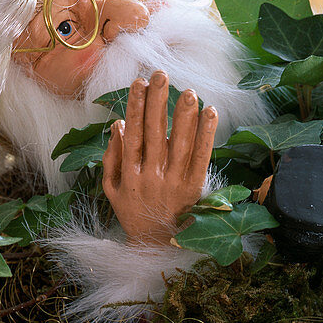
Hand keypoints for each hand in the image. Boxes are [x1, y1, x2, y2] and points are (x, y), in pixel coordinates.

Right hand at [103, 71, 217, 245]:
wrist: (155, 247)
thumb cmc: (132, 214)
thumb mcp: (112, 189)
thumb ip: (112, 157)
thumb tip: (118, 124)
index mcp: (131, 175)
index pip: (133, 134)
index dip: (136, 107)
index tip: (139, 83)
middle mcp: (152, 177)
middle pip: (155, 134)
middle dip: (158, 102)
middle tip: (162, 74)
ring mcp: (174, 184)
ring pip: (180, 145)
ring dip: (185, 116)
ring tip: (189, 91)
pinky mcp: (194, 189)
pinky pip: (202, 158)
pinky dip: (207, 135)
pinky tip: (210, 113)